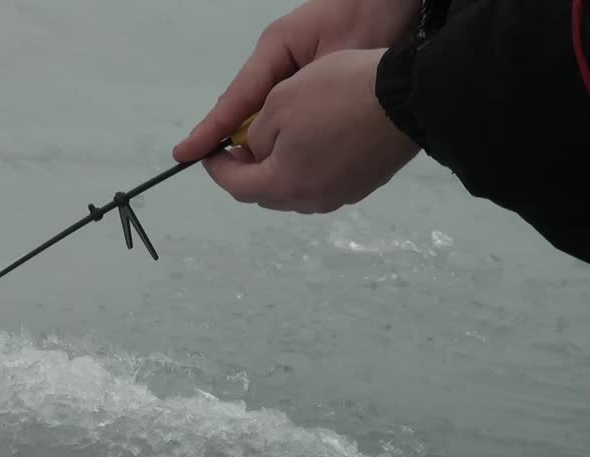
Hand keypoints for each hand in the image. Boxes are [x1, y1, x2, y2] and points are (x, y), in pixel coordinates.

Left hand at [182, 48, 418, 213]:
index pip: (238, 186)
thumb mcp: (279, 104)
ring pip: (295, 191)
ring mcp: (341, 195)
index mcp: (285, 184)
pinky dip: (306, 169)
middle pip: (266, 194)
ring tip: (276, 142)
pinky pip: (322, 183)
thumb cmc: (336, 96)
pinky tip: (310, 144)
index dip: (218, 169)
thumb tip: (256, 151)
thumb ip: (256, 135)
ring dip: (278, 172)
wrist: (406, 99)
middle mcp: (312, 200)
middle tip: (242, 145)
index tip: (210, 153)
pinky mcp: (363, 185)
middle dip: (248, 172)